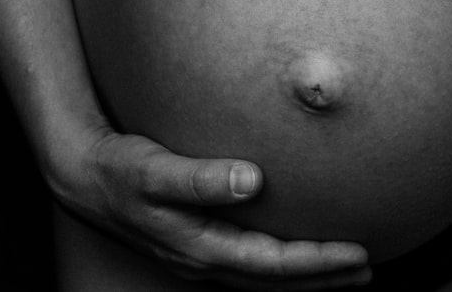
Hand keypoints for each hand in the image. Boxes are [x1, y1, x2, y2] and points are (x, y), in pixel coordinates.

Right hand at [50, 124, 370, 289]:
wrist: (85, 178)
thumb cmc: (120, 171)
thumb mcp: (154, 171)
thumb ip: (201, 177)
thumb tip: (252, 180)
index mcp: (200, 246)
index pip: (272, 263)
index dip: (317, 261)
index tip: (357, 252)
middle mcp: (204, 259)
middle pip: (275, 281)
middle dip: (323, 279)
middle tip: (367, 271)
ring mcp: (200, 256)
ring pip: (264, 279)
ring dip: (306, 277)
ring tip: (345, 270)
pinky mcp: (198, 243)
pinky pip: (251, 265)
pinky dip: (281, 266)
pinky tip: (294, 253)